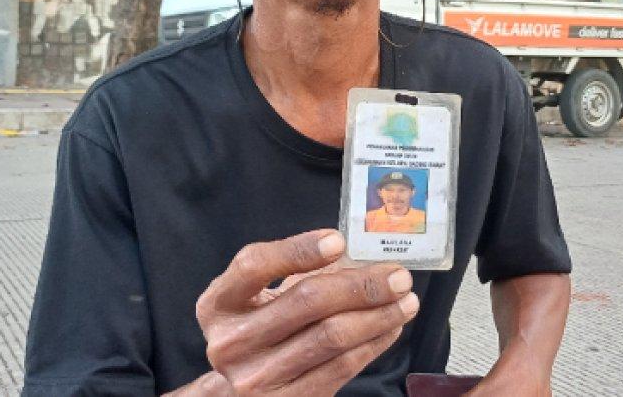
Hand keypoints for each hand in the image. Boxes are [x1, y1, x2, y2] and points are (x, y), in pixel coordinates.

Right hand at [194, 229, 418, 395]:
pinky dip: (373, 343)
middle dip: (360, 284)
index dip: (298, 249)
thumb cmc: (258, 332)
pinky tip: (390, 327)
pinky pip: (342, 366)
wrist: (242, 394)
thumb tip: (356, 258)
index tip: (339, 241)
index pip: (254, 265)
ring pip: (331, 335)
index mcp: (217, 305)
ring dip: (377, 315)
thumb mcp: (257, 299)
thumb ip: (293, 274)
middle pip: (305, 301)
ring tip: (405, 301)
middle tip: (397, 276)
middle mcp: (231, 342)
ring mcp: (257, 377)